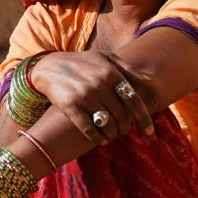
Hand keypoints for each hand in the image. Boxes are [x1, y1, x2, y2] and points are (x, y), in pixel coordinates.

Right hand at [30, 51, 154, 144]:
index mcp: (111, 73)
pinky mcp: (70, 107)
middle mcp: (100, 84)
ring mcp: (85, 96)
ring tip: (113, 135)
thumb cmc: (82, 63)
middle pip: (122, 115)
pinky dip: (98, 138)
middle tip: (124, 131)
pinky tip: (101, 140)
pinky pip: (89, 129)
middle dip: (125, 128)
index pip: (133, 100)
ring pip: (107, 124)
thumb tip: (149, 81)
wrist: (49, 67)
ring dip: (113, 134)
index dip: (144, 118)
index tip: (149, 132)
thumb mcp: (105, 58)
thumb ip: (127, 68)